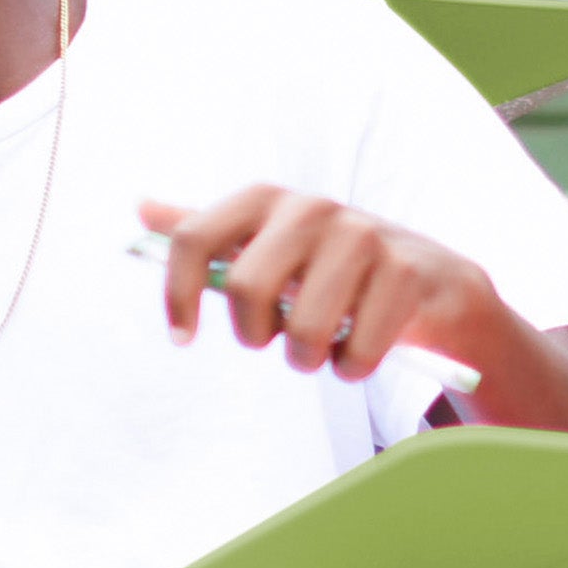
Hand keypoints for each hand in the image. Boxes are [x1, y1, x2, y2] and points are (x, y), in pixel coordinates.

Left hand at [138, 184, 512, 381]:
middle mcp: (311, 207)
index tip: (181, 338)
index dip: (177, 294)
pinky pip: (355, 353)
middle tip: (275, 338)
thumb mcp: (266, 244)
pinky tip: (360, 349)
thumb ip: (208, 233)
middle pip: (246, 289)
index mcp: (266, 199)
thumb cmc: (328, 268)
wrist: (426, 277)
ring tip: (321, 347)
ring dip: (308, 358)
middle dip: (255, 333)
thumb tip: (141, 207)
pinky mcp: (403, 272)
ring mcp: (362, 235)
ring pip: (303, 331)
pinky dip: (353, 367)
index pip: (195, 237)